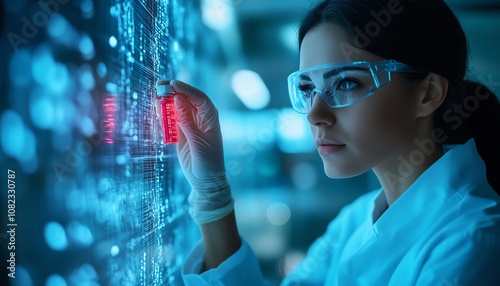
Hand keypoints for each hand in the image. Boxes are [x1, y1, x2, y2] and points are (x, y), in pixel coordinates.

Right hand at [156, 80, 232, 223]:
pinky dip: (163, 113)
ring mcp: (189, 123)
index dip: (186, 89)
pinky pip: (171, 118)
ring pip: (177, 106)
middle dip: (174, 90)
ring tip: (155, 95)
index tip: (172, 84)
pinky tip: (156, 108)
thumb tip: (178, 98)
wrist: (204, 181)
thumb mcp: (198, 142)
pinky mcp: (180, 131)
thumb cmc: (208, 162)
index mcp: (210, 118)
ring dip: (167, 100)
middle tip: (159, 86)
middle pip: (187, 98)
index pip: (199, 98)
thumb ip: (187, 121)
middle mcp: (201, 118)